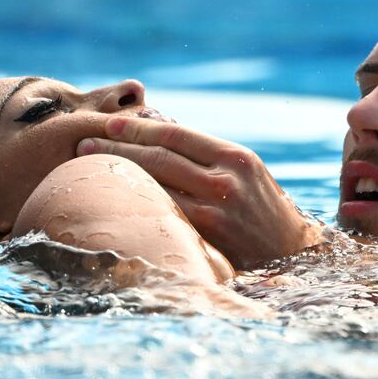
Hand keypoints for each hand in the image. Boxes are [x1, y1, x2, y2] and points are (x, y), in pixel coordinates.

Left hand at [77, 116, 322, 269]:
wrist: (292, 253)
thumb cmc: (261, 209)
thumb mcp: (244, 173)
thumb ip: (207, 157)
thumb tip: (157, 135)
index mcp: (235, 157)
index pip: (176, 135)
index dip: (139, 128)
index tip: (110, 124)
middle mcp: (226, 180)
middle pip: (160, 157)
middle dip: (117, 147)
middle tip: (85, 141)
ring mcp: (216, 211)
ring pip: (155, 185)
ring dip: (118, 174)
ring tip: (88, 166)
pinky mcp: (207, 238)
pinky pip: (162, 215)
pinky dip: (135, 205)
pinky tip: (113, 200)